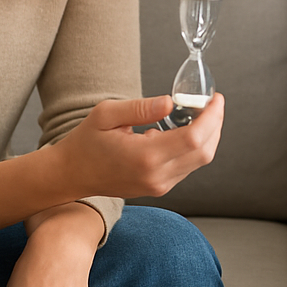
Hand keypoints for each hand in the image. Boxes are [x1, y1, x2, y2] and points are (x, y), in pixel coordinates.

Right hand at [54, 93, 224, 200]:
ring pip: (199, 160)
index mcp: (145, 157)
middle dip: (216, 124)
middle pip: (204, 151)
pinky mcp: (159, 188)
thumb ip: (141, 107)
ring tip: (201, 112)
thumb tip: (171, 102)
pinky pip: (188, 166)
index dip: (212, 116)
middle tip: (213, 102)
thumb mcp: (107, 114)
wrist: (70, 175)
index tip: (216, 98)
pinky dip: (196, 146)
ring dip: (208, 135)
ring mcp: (159, 186)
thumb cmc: (86, 142)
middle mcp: (156, 176)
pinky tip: (185, 128)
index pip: (194, 138)